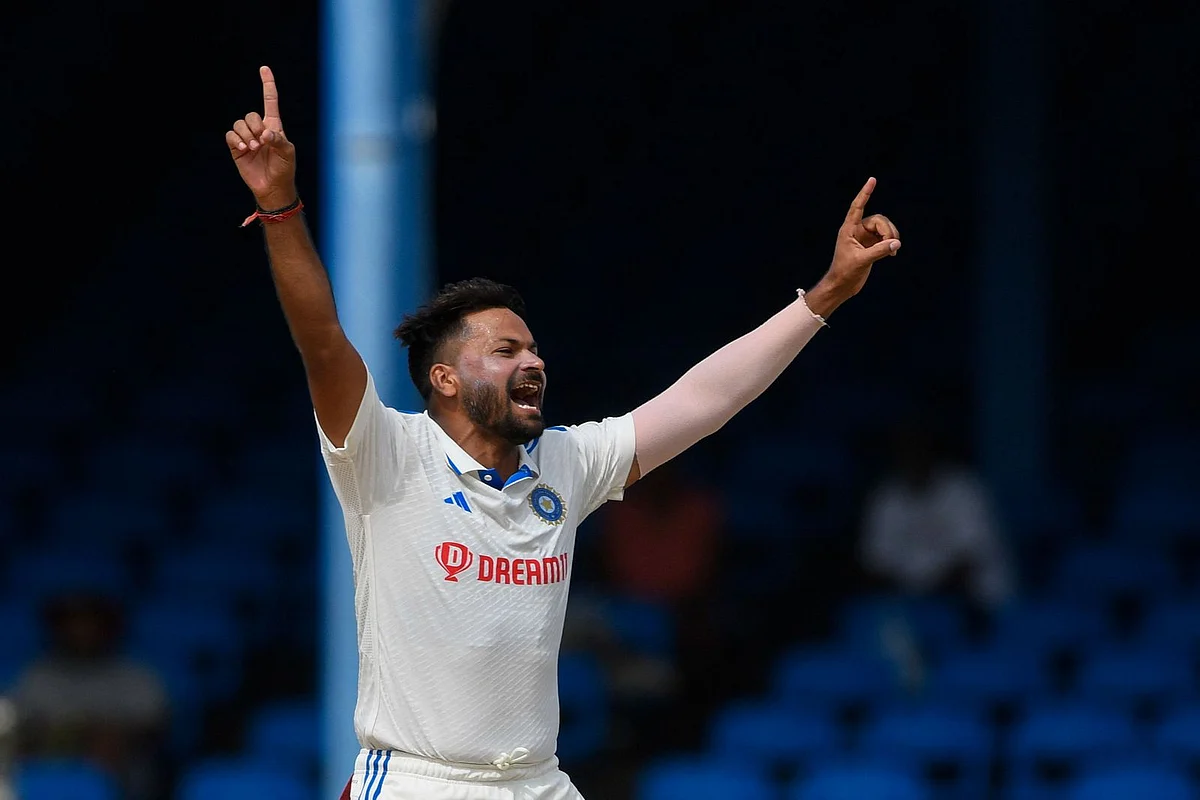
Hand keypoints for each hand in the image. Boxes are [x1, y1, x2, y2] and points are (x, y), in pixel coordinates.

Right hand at [226, 66, 296, 208]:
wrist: (273, 187)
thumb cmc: (284, 169)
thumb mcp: (288, 153)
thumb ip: (279, 140)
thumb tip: (265, 133)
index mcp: (274, 126)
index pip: (270, 101)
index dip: (267, 84)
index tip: (264, 68)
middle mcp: (259, 129)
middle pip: (251, 114)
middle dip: (255, 126)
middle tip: (262, 142)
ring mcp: (247, 138)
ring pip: (239, 124)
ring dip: (246, 135)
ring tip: (254, 148)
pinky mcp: (237, 148)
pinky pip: (231, 135)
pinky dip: (236, 140)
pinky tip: (244, 149)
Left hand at [826, 177, 900, 297]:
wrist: (842, 286)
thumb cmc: (845, 272)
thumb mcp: (861, 261)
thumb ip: (879, 251)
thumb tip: (896, 243)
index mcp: (848, 229)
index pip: (857, 207)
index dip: (865, 193)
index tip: (872, 180)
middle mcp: (856, 230)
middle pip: (878, 220)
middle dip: (888, 230)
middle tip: (891, 244)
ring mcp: (864, 238)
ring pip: (884, 228)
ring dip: (891, 237)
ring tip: (892, 251)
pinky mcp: (871, 246)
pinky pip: (885, 238)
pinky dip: (891, 243)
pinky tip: (892, 253)